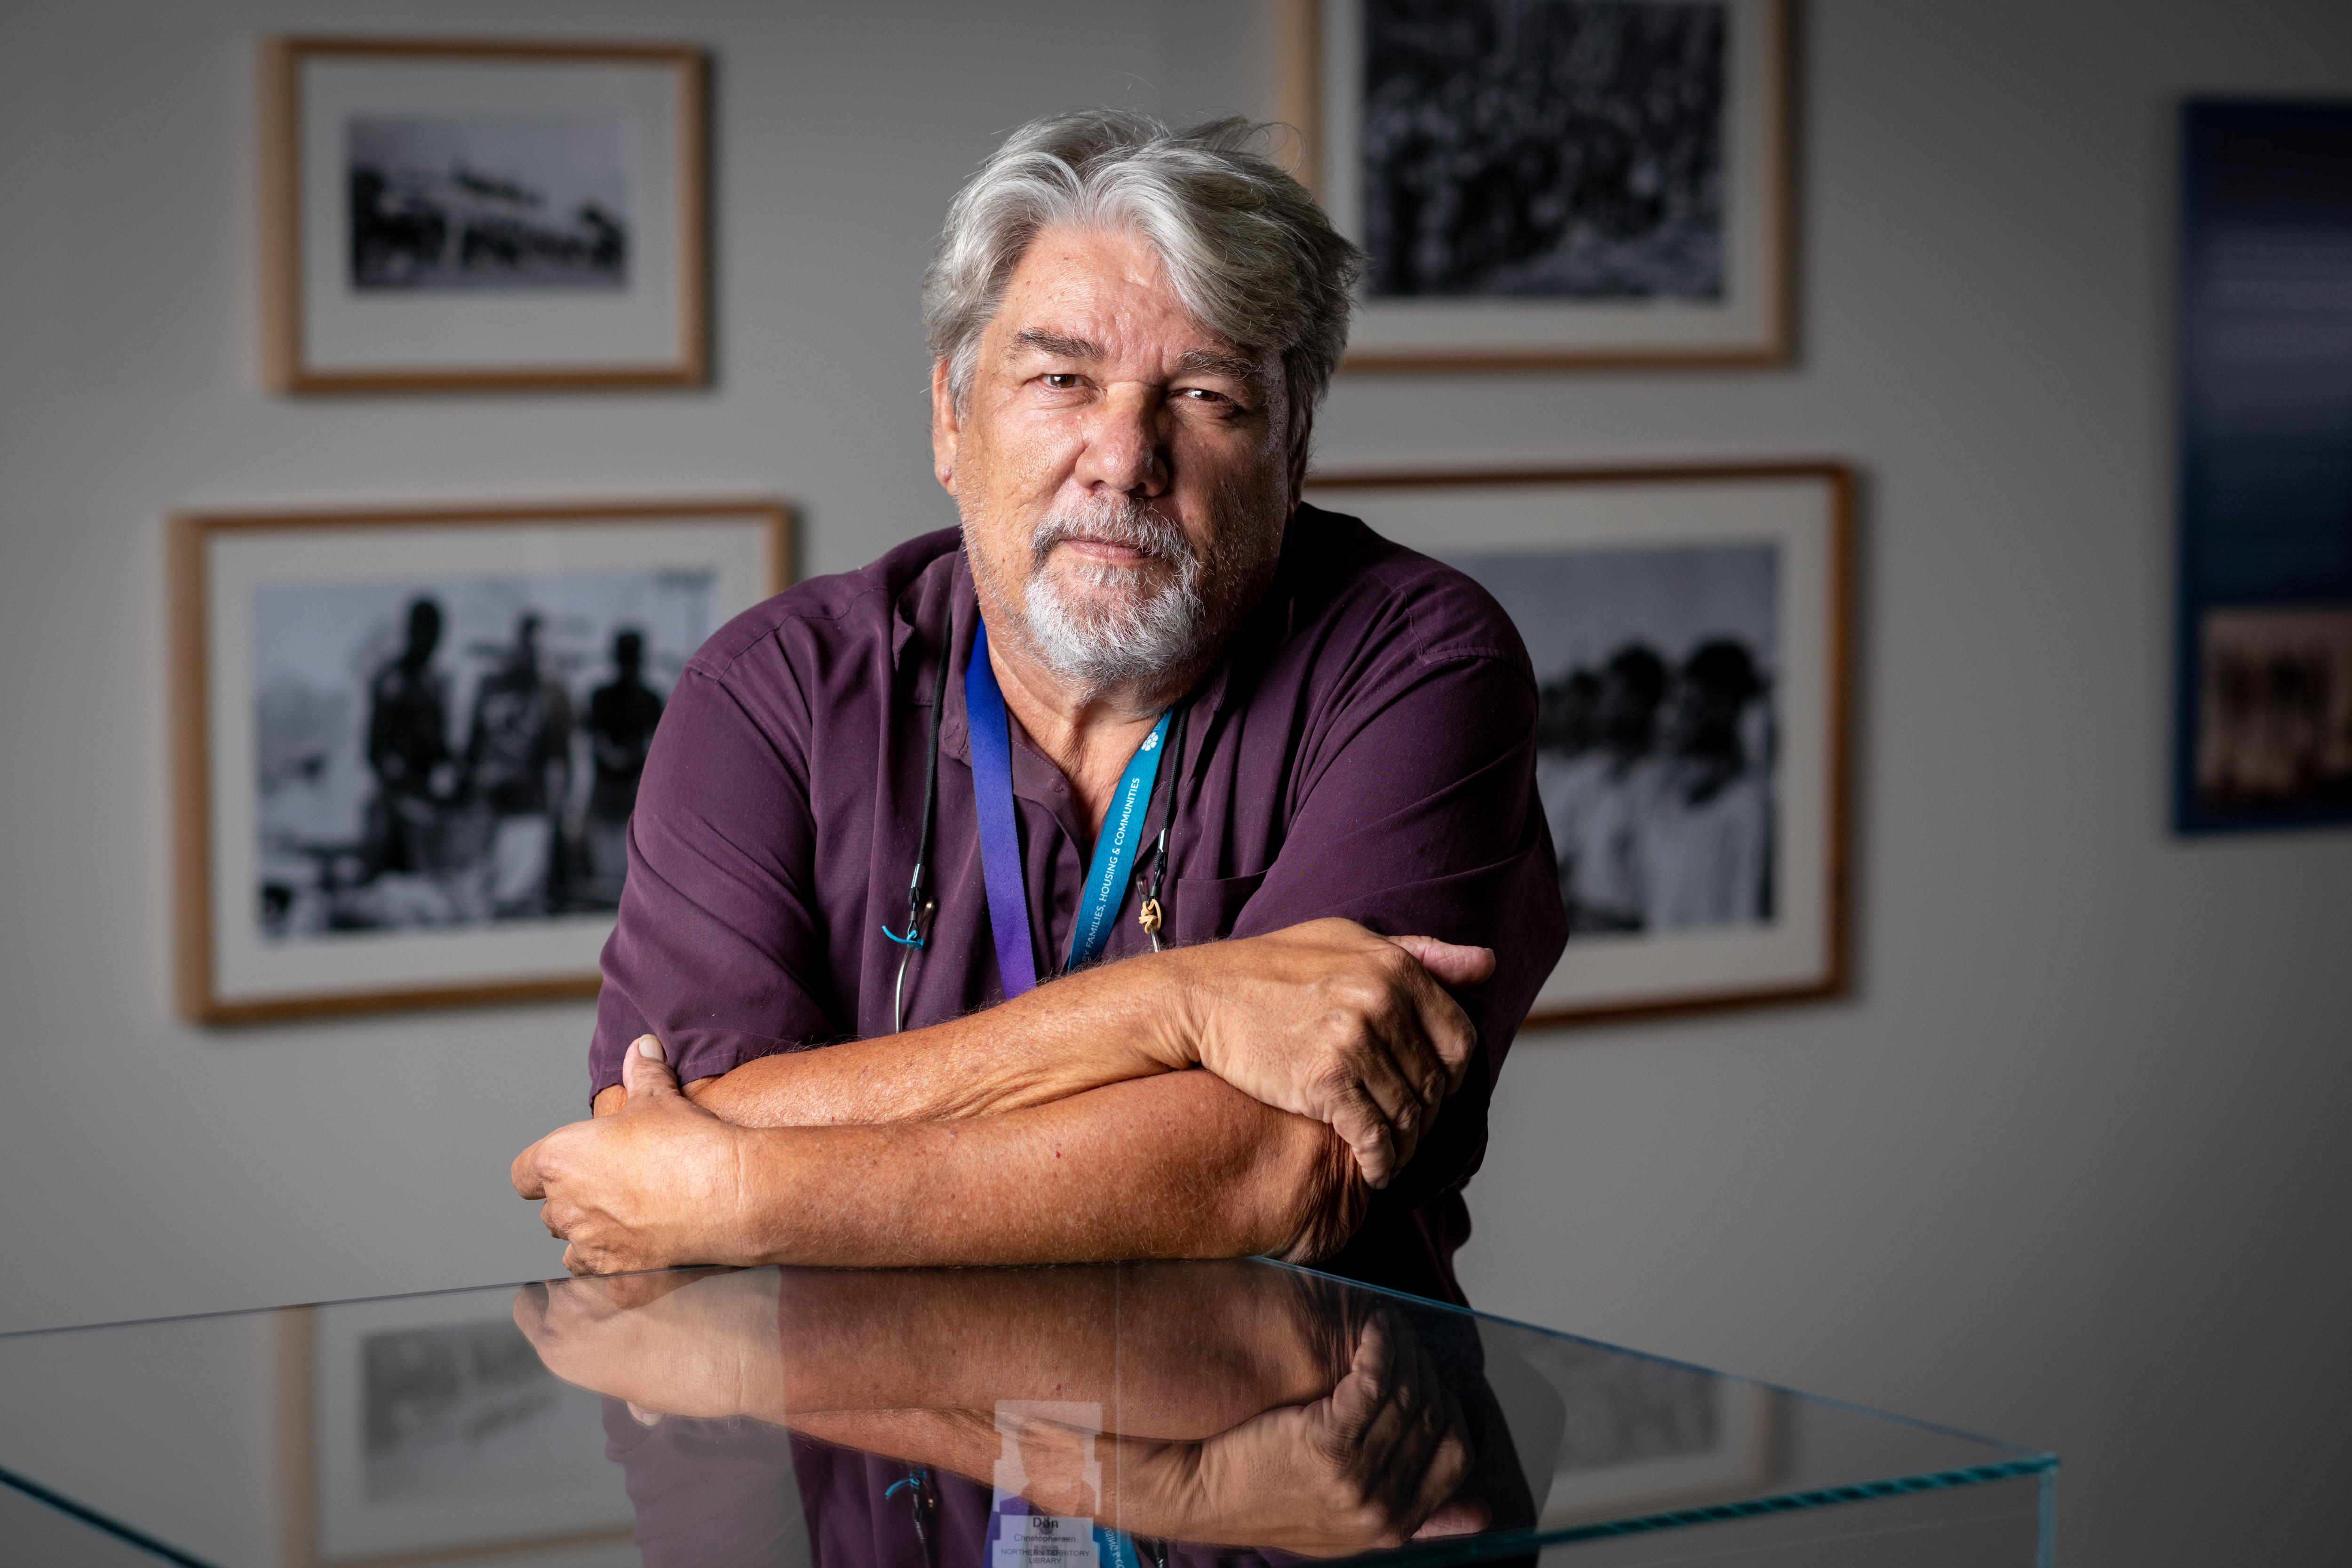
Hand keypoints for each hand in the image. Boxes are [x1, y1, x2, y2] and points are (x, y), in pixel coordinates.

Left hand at [510, 1035, 752, 1274]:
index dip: (540, 1169)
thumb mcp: (660, 1097)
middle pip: (550, 1210)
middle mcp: (564, 1207)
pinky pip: (598, 1275)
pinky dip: (612, 1265)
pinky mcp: (616, 1275)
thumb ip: (643, 1072)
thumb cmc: (686, 1144)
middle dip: (574, 1200)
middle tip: (613, 1185)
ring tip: (627, 1219)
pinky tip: (640, 1249)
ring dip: (589, 1235)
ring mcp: (589, 1246)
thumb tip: (641, 1046)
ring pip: (571, 1245)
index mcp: (561, 1160)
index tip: (562, 1166)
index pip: (523, 1173)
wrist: (728, 1196)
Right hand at [513, 1267, 780, 1422]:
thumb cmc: (696, 1381)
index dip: (551, 1306)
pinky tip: (679, 1275)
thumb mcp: (645, 1392)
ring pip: (596, 1259)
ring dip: (618, 1271)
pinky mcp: (639, 1246)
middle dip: (587, 1287)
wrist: (744, 1347)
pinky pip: (633, 1247)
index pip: (528, 1305)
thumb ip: (626, 1386)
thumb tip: (641, 1412)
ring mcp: (605, 1272)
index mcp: (558, 1346)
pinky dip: (651, 1258)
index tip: (577, 1312)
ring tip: (658, 1291)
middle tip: (625, 1303)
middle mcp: (570, 1306)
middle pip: (562, 1278)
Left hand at [1168, 1309, 1482, 1553]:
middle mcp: (1381, 1508)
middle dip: (1424, 1369)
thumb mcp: (1346, 1522)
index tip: (1427, 1379)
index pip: (1458, 1455)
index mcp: (1393, 1525)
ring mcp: (1355, 1480)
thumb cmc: (1263, 1494)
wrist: (1196, 1493)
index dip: (1449, 1408)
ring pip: (1406, 1395)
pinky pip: (1374, 1382)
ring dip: (1403, 1351)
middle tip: (1406, 1340)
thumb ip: (1416, 1518)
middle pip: (1433, 1417)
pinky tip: (1373, 1330)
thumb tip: (1481, 1516)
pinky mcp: (1325, 1447)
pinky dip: (1380, 1348)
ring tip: (1387, 1326)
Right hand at [1172, 919, 1493, 1187]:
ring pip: (1407, 1115)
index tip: (1432, 1093)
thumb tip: (1487, 964)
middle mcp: (1381, 1001)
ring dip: (1405, 1147)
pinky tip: (1373, 1172)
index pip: (1459, 1040)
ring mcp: (1353, 1041)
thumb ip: (1421, 953)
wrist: (1200, 995)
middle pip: (1433, 1083)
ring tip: (1392, 1157)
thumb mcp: (1348, 940)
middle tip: (1408, 1135)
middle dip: (1426, 1118)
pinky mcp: (1323, 1081)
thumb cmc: (1273, 967)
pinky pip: (1374, 1137)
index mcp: (1394, 969)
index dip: (1452, 1076)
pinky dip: (1380, 1163)